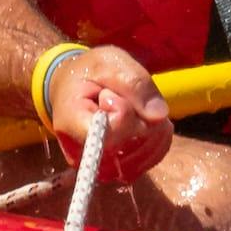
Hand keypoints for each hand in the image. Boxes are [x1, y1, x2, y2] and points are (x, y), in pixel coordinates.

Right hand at [37, 41, 175, 183]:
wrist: (75, 88)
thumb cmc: (88, 73)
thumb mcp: (108, 62)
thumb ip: (132, 82)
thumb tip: (159, 115)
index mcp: (71, 124)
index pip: (111, 132)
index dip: (122, 109)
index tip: (107, 94)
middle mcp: (83, 154)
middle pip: (133, 142)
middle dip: (139, 115)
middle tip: (118, 98)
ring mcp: (102, 166)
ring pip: (147, 153)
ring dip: (152, 126)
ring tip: (129, 107)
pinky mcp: (118, 169)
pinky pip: (153, 157)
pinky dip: (158, 135)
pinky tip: (144, 118)